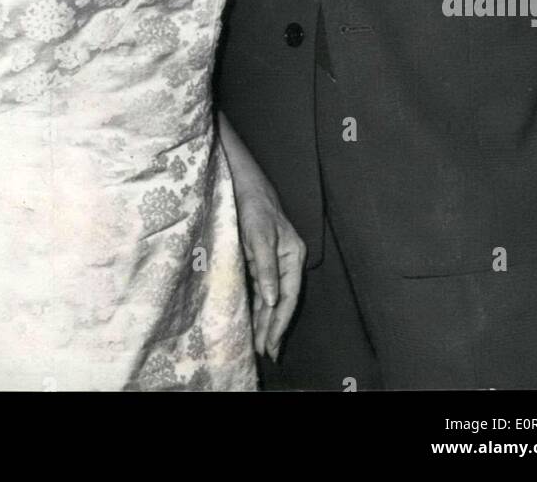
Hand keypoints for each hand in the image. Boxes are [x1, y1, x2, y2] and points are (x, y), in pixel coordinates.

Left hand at [232, 167, 305, 361]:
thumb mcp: (259, 236)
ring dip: (265, 321)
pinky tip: (253, 321)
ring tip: (260, 345)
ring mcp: (273, 260)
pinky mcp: (259, 259)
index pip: (289, 295)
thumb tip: (272, 300)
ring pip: (271, 297)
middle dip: (273, 327)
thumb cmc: (253, 206)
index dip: (280, 321)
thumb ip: (266, 268)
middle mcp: (287, 260)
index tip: (271, 343)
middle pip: (282, 300)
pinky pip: (261, 288)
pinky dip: (258, 306)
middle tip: (265, 353)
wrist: (242, 183)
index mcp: (293, 255)